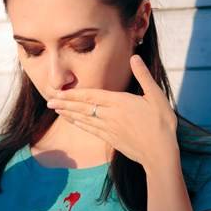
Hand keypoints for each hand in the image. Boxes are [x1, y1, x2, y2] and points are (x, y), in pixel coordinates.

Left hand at [45, 54, 178, 171]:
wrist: (160, 153)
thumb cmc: (162, 124)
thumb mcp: (156, 96)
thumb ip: (143, 76)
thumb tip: (135, 57)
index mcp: (120, 102)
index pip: (91, 96)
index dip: (73, 94)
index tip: (59, 92)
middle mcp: (110, 115)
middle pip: (83, 107)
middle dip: (65, 103)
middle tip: (49, 101)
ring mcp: (109, 129)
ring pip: (84, 119)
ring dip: (69, 114)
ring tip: (56, 109)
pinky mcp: (111, 139)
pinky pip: (91, 130)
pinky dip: (80, 125)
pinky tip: (73, 122)